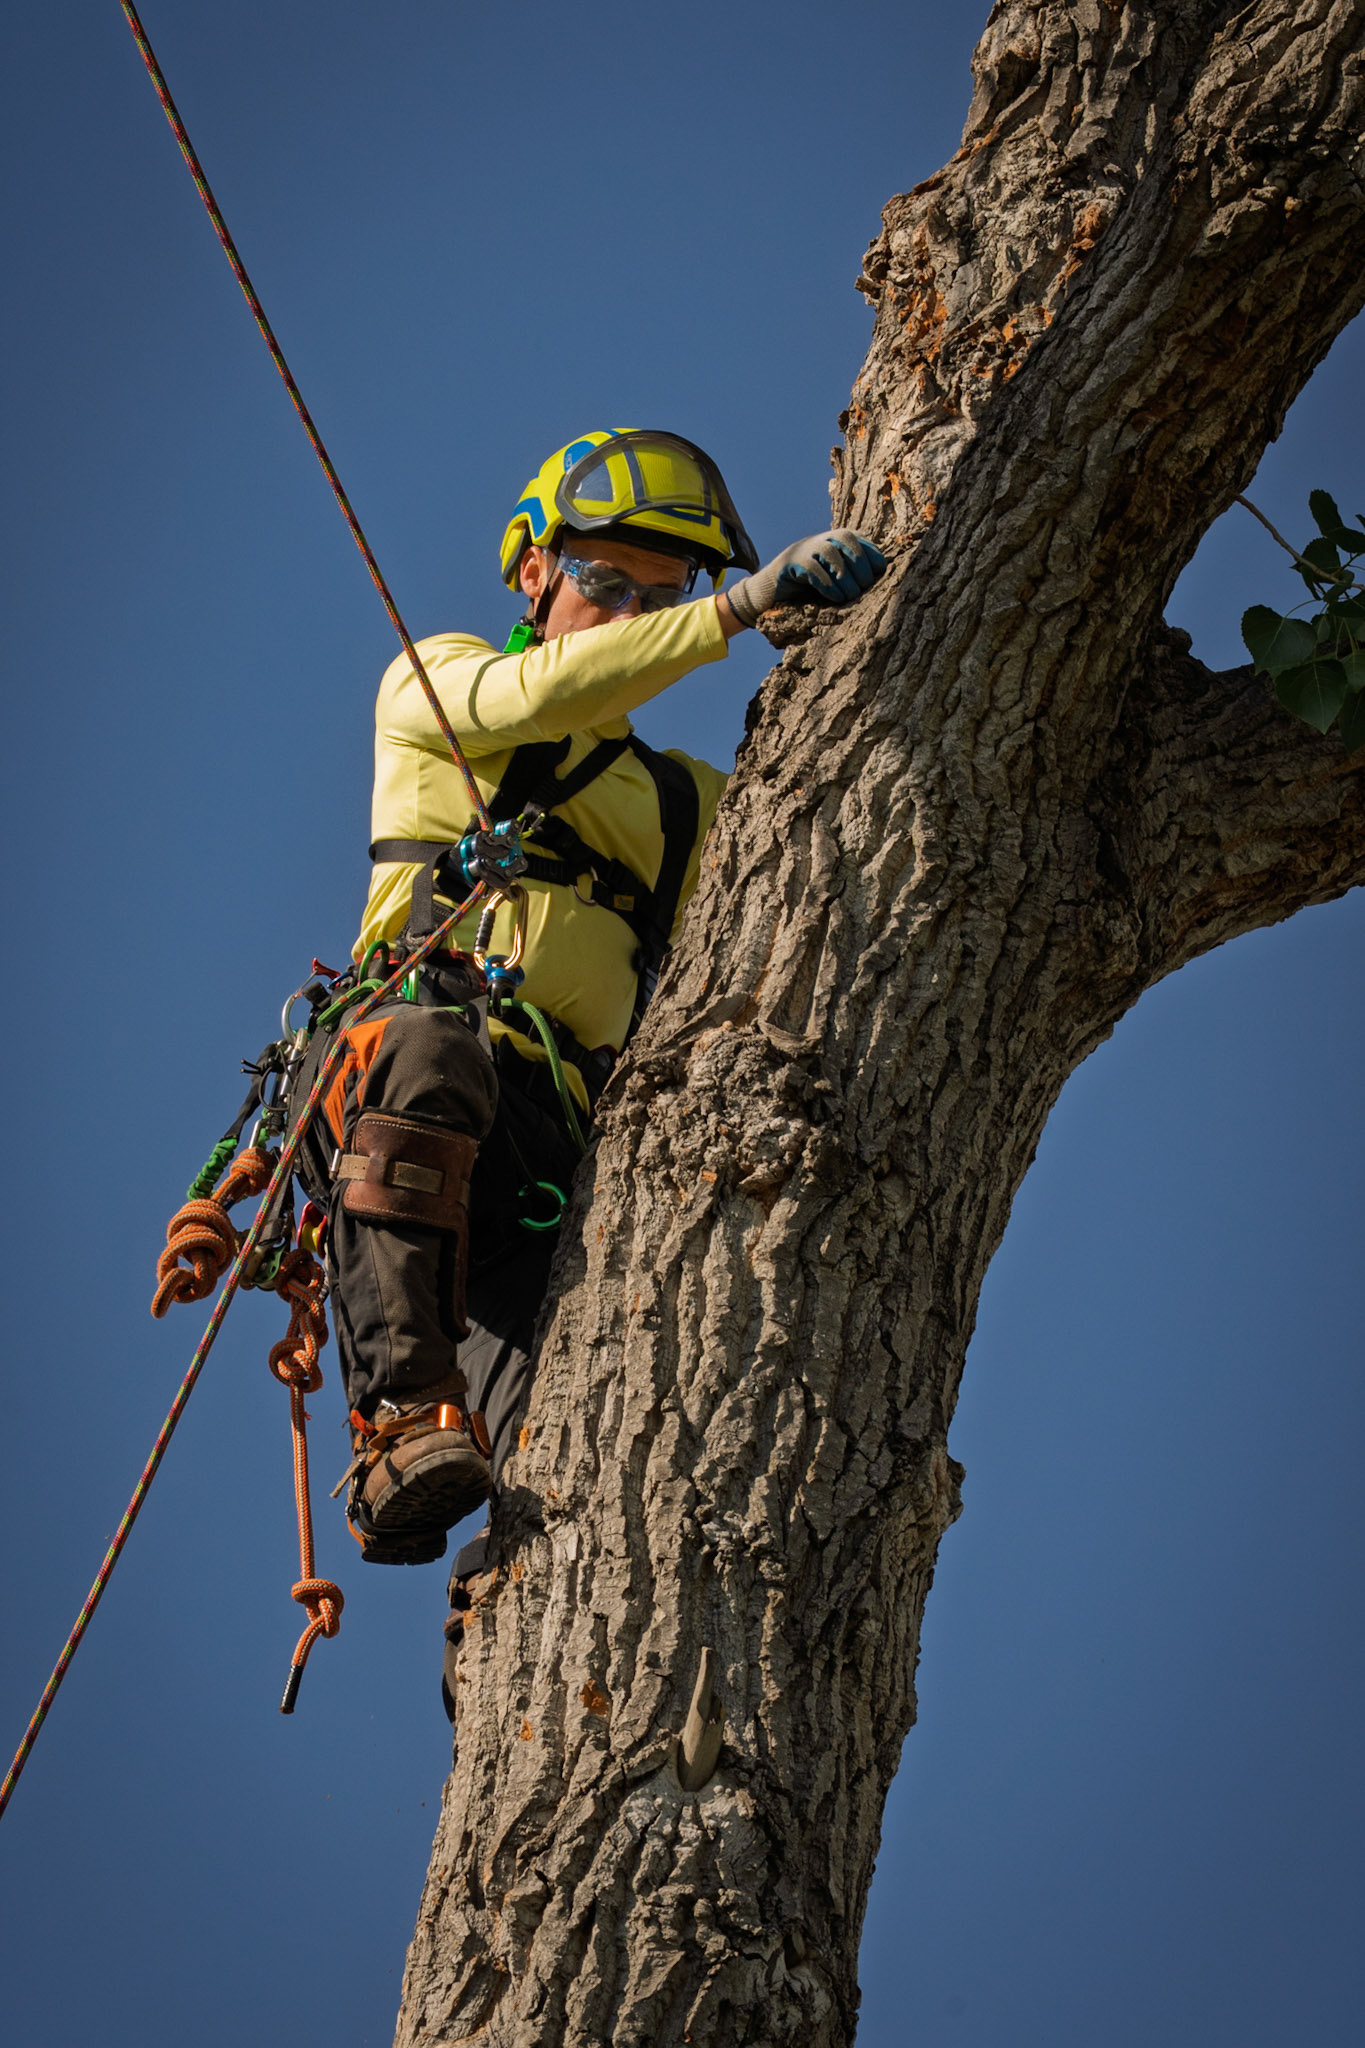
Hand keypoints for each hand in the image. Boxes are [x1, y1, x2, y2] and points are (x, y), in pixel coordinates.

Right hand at [724, 530, 887, 627]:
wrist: (771, 592)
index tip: (879, 578)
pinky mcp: (792, 563)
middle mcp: (823, 539)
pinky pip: (813, 569)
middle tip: (862, 589)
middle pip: (848, 542)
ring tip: (849, 596)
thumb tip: (884, 583)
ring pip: (831, 553)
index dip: (874, 559)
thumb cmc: (810, 589)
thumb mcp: (836, 581)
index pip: (863, 543)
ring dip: (844, 577)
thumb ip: (856, 576)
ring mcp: (806, 549)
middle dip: (860, 567)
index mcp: (839, 541)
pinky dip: (827, 584)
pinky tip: (833, 597)